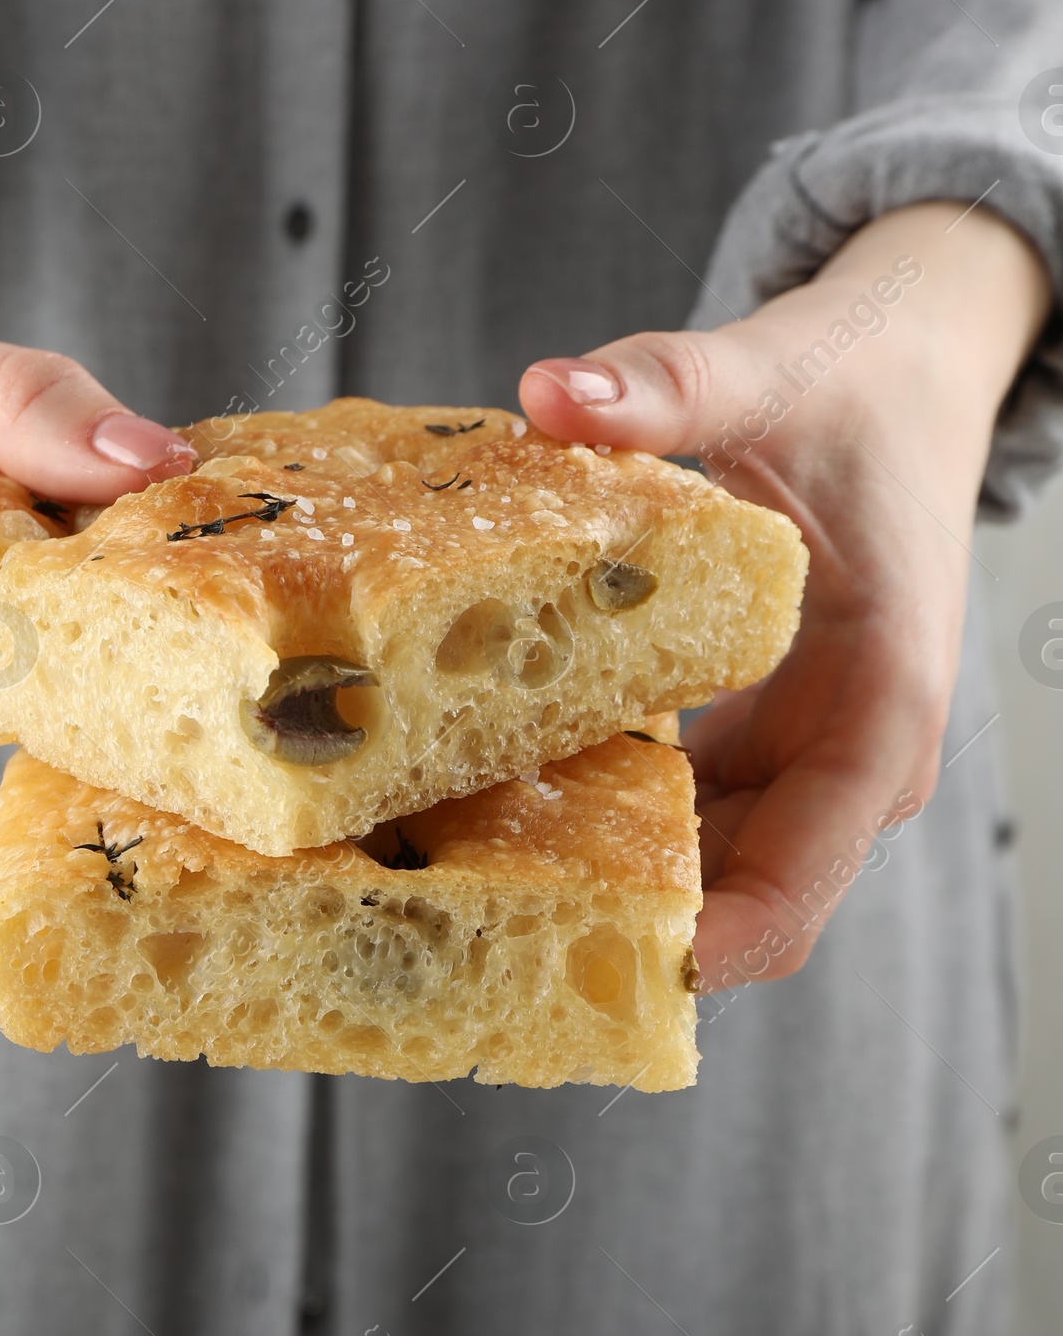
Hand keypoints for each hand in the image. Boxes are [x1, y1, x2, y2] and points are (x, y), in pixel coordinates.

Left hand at [520, 202, 1049, 989]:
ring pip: (686, 873)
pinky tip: (468, 793)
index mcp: (875, 716)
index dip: (694, 950)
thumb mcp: (769, 373)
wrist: (902, 368)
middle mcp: (836, 767)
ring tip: (433, 876)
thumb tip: (554, 394)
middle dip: (602, 930)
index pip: (791, 891)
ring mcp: (790, 764)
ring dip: (579, 879)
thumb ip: (667, 388)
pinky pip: (666, 815)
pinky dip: (582, 813)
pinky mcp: (745, 745)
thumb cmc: (858, 388)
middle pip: (724, 909)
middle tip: (449, 929)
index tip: (574, 967)